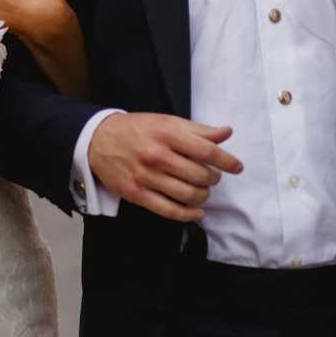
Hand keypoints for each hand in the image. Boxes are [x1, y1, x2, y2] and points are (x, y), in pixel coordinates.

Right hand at [89, 112, 242, 222]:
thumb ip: (197, 130)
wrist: (98, 140)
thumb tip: (226, 133)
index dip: (226, 161)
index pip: (206, 151)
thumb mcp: (166, 121)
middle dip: (213, 179)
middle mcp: (157, 156)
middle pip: (199, 175)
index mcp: (167, 134)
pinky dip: (188, 215)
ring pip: (188, 195)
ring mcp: (146, 177)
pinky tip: (197, 212)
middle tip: (212, 177)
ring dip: (203, 196)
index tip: (237, 167)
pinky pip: (169, 211)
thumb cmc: (137, 129)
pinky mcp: (137, 194)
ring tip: (203, 191)